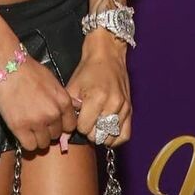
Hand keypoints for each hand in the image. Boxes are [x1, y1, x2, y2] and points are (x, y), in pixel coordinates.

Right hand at [0, 49, 78, 152]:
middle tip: (36, 123)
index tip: (52, 123)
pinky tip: (21, 132)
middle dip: (47, 131)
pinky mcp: (19, 127)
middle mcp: (53, 114)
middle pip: (56, 135)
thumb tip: (75, 107)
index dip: (61, 126)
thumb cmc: (28, 69)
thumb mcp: (52, 80)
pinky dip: (26, 142)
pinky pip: (30, 146)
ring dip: (36, 138)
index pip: (70, 126)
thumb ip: (63, 97)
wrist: (6, 64)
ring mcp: (37, 122)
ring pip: (43, 144)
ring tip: (28, 127)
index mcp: (63, 101)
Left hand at [66, 32, 132, 146]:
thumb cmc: (88, 71)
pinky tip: (108, 133)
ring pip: (111, 137)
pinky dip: (115, 139)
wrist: (108, 56)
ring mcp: (123, 108)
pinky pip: (125, 135)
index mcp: (96, 98)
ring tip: (96, 128)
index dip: (78, 126)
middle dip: (89, 132)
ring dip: (102, 136)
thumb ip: (69, 111)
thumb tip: (63, 136)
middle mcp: (112, 104)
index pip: (84, 128)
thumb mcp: (72, 88)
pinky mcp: (130, 109)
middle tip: (86, 122)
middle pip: (98, 135)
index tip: (78, 118)